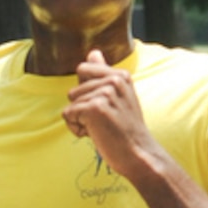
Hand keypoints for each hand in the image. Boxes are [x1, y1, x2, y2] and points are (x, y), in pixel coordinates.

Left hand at [62, 50, 159, 177]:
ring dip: (80, 121)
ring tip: (103, 129)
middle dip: (82, 109)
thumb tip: (93, 52)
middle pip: (74, 89)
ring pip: (70, 103)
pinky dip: (77, 129)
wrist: (139, 156)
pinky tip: (96, 135)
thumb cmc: (127, 131)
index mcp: (120, 75)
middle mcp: (113, 80)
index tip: (106, 109)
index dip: (86, 93)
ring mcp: (104, 93)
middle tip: (105, 122)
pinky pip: (68, 115)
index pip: (83, 70)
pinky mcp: (94, 108)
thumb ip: (103, 74)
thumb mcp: (120, 97)